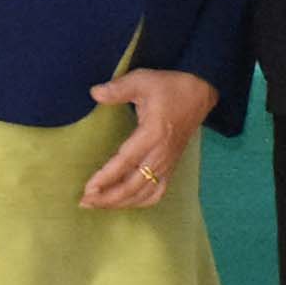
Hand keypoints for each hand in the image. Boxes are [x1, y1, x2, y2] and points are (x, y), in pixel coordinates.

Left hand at [80, 69, 219, 208]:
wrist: (201, 92)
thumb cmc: (171, 86)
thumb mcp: (143, 80)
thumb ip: (118, 88)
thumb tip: (94, 93)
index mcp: (153, 133)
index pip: (126, 162)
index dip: (106, 178)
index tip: (87, 189)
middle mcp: (162, 153)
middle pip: (133, 185)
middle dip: (108, 197)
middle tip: (84, 201)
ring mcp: (168, 163)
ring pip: (144, 193)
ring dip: (121, 202)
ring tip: (98, 204)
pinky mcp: (172, 166)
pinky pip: (158, 192)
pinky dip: (141, 202)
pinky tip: (125, 202)